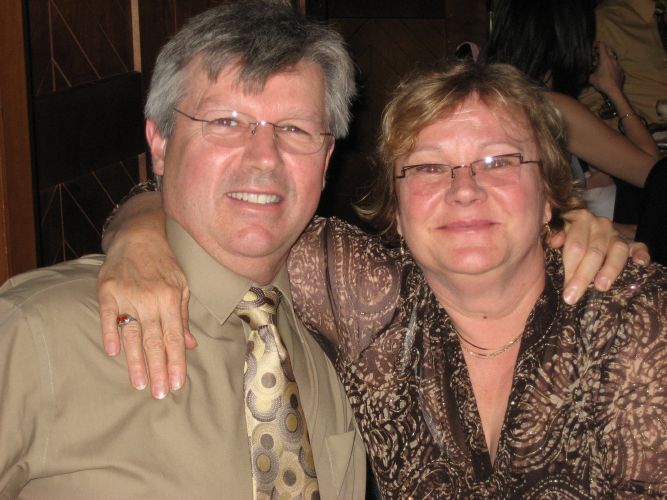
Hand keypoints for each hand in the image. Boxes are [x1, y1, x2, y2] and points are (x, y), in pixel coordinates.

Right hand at [98, 228, 194, 398]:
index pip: (174, 338)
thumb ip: (183, 317)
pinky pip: (108, 315)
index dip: (176, 363)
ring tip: (139, 384)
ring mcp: (128, 294)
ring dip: (136, 360)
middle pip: (154, 341)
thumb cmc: (164, 264)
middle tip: (158, 394)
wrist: (139, 236)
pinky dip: (110, 332)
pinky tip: (113, 352)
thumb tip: (190, 345)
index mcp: (172, 298)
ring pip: (132, 333)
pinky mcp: (107, 289)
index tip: (176, 385)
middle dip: (158, 369)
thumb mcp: (182, 287)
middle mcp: (151, 298)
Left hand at [549, 210, 649, 303]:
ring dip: (610, 269)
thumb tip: (554, 242)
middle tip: (574, 296)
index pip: (575, 246)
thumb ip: (555, 236)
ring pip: (617, 250)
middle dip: (583, 276)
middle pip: (593, 252)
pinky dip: (641, 254)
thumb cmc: (571, 237)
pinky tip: (640, 264)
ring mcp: (617, 233)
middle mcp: (600, 225)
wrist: (592, 229)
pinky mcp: (633, 241)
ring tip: (601, 286)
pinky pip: (640, 246)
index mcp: (579, 219)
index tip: (565, 290)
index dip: (569, 268)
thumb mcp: (560, 233)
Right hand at [589, 41, 622, 96]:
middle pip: (609, 49)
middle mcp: (612, 59)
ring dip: (607, 56)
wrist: (614, 90)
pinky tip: (608, 68)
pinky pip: (615, 63)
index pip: (602, 46)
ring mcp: (618, 64)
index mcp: (605, 59)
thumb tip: (587, 70)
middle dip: (602, 48)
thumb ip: (589, 72)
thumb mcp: (591, 78)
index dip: (597, 43)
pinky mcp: (621, 69)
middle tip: (596, 52)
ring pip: (613, 56)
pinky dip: (611, 63)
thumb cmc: (602, 83)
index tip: (593, 44)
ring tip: (602, 61)